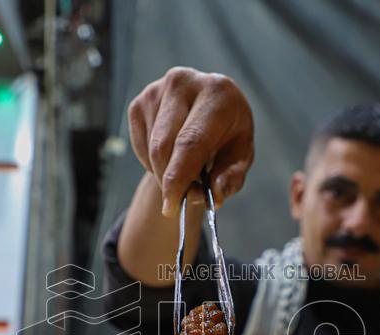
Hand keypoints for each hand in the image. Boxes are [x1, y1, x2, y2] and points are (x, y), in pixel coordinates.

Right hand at [128, 67, 253, 216]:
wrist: (210, 110)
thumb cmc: (228, 135)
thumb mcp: (239, 156)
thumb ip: (231, 178)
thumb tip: (215, 194)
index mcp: (217, 93)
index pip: (190, 142)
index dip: (178, 178)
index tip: (171, 207)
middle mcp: (184, 83)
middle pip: (163, 147)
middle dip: (168, 181)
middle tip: (178, 201)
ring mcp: (158, 90)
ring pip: (150, 150)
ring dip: (163, 172)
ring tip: (185, 171)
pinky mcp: (140, 101)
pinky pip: (140, 146)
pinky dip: (153, 162)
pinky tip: (171, 155)